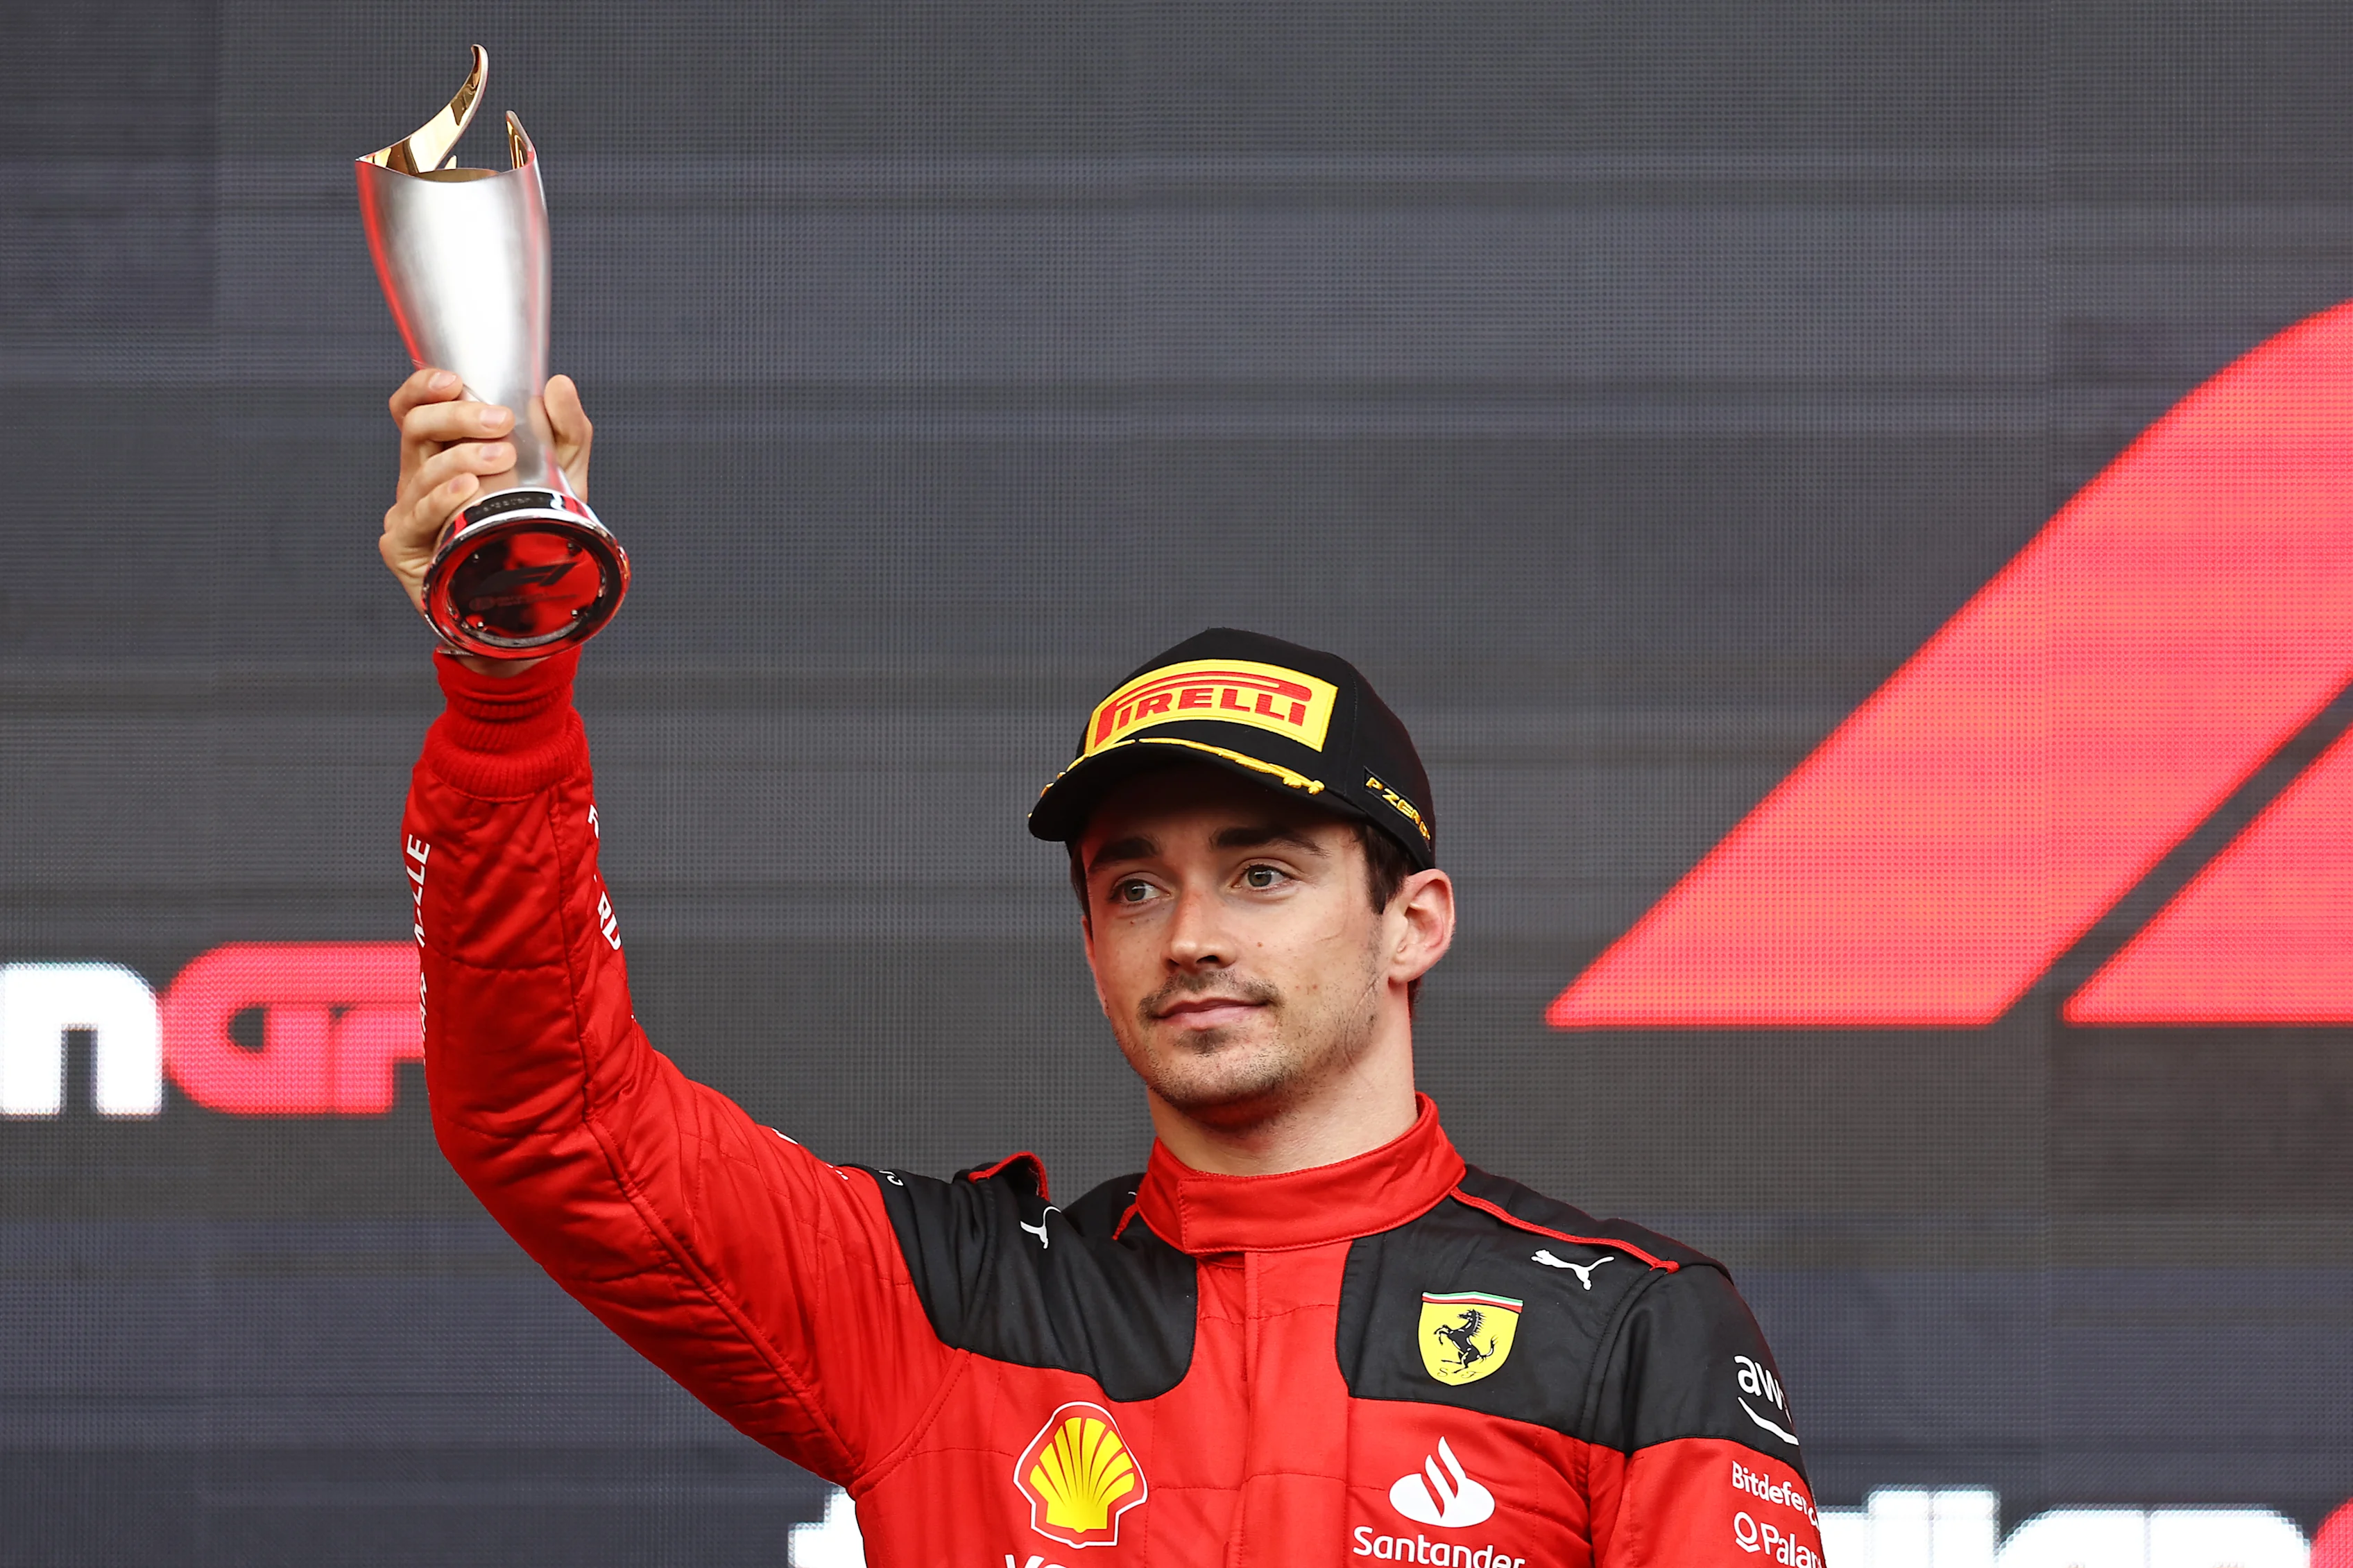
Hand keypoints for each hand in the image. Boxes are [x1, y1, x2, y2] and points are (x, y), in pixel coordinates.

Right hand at [381, 369, 593, 673]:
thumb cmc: (536, 534)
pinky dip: (441, 499)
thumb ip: (566, 432)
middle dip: (455, 417)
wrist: (532, 605)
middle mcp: (418, 478)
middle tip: (501, 422)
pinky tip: (466, 490)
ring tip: (499, 457)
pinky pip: (417, 517)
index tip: (454, 381)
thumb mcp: (563, 478)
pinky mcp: (404, 550)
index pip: (415, 409)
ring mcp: (408, 514)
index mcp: (444, 453)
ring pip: (419, 472)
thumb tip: (558, 385)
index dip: (423, 388)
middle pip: (415, 429)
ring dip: (460, 458)